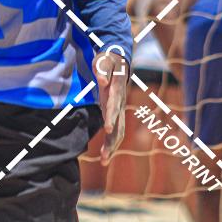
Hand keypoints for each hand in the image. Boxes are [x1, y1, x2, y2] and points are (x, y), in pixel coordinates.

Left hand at [92, 51, 127, 166]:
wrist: (119, 61)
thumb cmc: (108, 60)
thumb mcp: (104, 60)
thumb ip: (102, 68)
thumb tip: (101, 79)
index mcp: (117, 91)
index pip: (114, 106)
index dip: (111, 117)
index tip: (107, 129)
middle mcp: (120, 103)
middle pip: (119, 125)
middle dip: (112, 141)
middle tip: (104, 157)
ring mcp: (119, 109)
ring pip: (119, 132)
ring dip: (112, 147)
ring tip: (103, 161)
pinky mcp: (116, 113)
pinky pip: (116, 132)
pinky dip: (111, 144)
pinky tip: (105, 156)